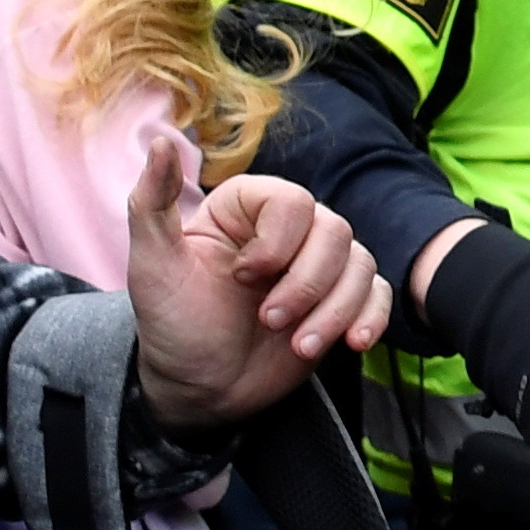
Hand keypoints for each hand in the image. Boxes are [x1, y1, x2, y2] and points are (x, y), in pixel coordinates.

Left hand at [128, 147, 393, 427]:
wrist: (199, 387)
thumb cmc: (172, 322)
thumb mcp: (153, 264)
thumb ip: (151, 202)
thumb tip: (162, 142)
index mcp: (247, 209)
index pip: (293, 201)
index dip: (277, 242)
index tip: (241, 277)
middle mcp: (289, 231)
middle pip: (335, 231)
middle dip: (306, 284)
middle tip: (268, 321)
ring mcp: (319, 266)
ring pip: (361, 264)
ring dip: (335, 310)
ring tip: (300, 346)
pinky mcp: (340, 301)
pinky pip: (377, 295)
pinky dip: (371, 318)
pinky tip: (352, 343)